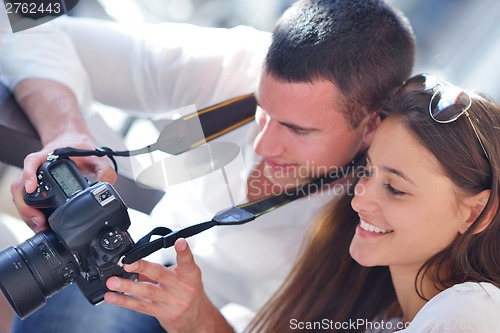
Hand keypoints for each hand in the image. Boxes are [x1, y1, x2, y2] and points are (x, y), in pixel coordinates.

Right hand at [10, 133, 115, 231]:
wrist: (75, 146)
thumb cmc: (83, 151)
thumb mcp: (97, 159)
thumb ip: (104, 171)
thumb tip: (104, 187)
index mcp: (51, 156)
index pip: (32, 161)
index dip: (29, 174)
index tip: (31, 187)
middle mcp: (38, 167)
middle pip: (20, 184)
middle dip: (26, 205)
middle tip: (40, 220)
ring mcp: (34, 178)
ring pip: (20, 195)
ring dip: (26, 212)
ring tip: (40, 225)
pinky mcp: (36, 188)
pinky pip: (25, 201)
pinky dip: (29, 213)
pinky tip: (39, 223)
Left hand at [105, 239, 233, 332]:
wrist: (196, 318)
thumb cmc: (188, 291)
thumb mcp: (185, 275)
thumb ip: (166, 267)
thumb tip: (137, 260)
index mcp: (189, 274)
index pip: (187, 260)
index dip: (184, 250)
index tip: (179, 241)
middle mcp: (181, 287)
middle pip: (161, 275)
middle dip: (143, 268)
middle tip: (127, 263)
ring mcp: (171, 302)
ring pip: (147, 292)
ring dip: (127, 286)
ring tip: (113, 282)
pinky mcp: (162, 313)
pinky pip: (140, 306)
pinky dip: (124, 301)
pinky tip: (112, 297)